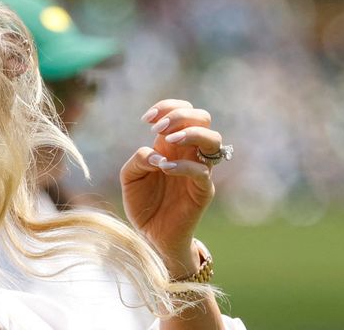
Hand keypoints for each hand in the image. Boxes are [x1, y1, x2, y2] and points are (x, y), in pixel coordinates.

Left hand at [120, 99, 221, 276]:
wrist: (151, 235)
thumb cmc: (142, 203)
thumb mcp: (130, 176)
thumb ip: (138, 159)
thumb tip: (157, 153)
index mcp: (171, 145)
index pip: (184, 111)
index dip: (168, 107)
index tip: (147, 119)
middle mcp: (188, 154)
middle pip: (203, 118)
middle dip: (180, 115)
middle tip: (157, 129)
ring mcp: (198, 171)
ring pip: (213, 139)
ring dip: (190, 133)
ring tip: (168, 141)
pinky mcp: (202, 191)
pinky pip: (202, 171)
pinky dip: (184, 165)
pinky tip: (165, 168)